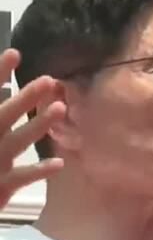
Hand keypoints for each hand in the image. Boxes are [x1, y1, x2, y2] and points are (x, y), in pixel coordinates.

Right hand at [0, 48, 65, 209]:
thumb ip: (0, 113)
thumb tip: (5, 100)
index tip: (14, 54)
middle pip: (4, 114)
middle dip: (25, 97)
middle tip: (48, 81)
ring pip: (18, 141)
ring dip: (39, 125)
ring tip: (60, 109)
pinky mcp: (1, 186)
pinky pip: (22, 176)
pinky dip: (40, 170)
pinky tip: (59, 163)